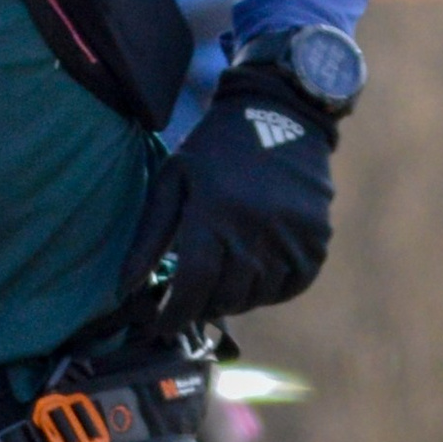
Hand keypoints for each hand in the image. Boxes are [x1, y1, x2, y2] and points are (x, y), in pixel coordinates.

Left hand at [122, 59, 341, 332]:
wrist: (282, 114)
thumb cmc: (215, 151)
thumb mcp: (172, 180)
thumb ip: (148, 236)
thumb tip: (125, 289)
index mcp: (215, 212)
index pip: (193, 285)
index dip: (175, 314)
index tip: (161, 327)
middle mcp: (257, 227)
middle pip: (225, 296)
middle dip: (202, 306)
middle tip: (190, 298)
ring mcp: (292, 235)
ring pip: (257, 296)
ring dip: (235, 299)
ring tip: (221, 281)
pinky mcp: (317, 238)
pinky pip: (291, 286)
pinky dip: (270, 289)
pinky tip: (254, 273)